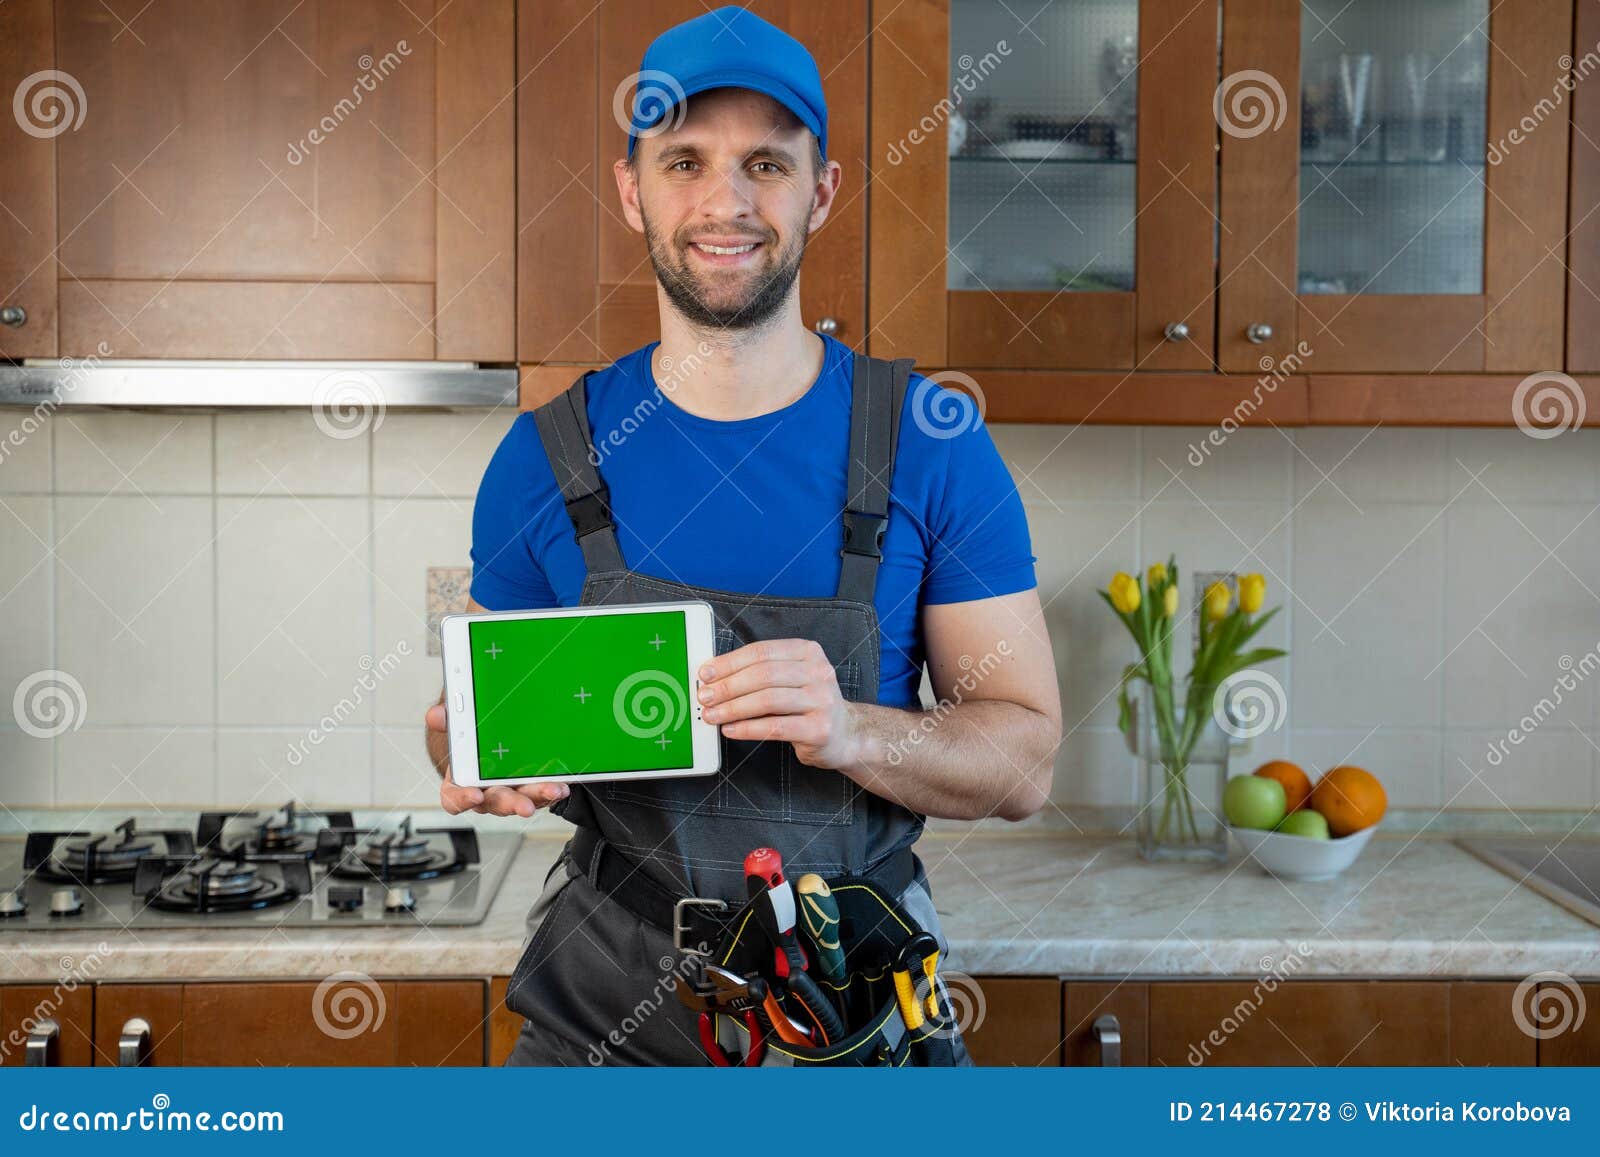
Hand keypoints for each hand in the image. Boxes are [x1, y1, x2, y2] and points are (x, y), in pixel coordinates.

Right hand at [425, 701, 568, 817]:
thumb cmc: (469, 739)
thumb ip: (447, 720)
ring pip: (523, 800)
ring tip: (555, 789)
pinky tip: (564, 783)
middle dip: (512, 804)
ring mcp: (509, 793)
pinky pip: (541, 794)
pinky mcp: (530, 790)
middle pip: (496, 803)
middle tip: (526, 806)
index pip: (454, 798)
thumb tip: (436, 715)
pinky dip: (552, 789)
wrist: (489, 737)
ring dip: (539, 797)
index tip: (476, 795)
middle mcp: (485, 793)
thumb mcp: (457, 726)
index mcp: (460, 782)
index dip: (463, 799)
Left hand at [697, 639, 859, 769]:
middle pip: (763, 675)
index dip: (729, 662)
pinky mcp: (820, 728)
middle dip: (728, 686)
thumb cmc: (809, 704)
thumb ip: (760, 673)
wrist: (846, 735)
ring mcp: (822, 700)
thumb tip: (714, 676)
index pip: (761, 652)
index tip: (706, 674)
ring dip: (733, 708)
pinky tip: (731, 729)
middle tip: (704, 697)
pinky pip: (775, 727)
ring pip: (767, 700)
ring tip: (712, 715)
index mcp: (808, 652)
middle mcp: (818, 672)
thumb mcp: (791, 678)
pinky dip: (748, 728)